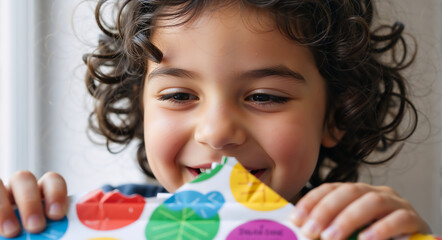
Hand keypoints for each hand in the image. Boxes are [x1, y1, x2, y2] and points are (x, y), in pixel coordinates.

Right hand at [0, 171, 66, 237]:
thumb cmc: (43, 239)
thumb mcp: (53, 236)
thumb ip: (61, 233)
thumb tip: (72, 238)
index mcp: (42, 195)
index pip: (51, 181)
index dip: (55, 193)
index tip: (57, 215)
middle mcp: (19, 193)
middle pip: (24, 179)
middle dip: (30, 202)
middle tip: (36, 227)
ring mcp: (1, 198)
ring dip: (4, 208)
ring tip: (12, 232)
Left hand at [291, 182, 429, 239]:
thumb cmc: (371, 239)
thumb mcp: (346, 232)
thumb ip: (327, 228)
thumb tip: (300, 230)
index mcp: (356, 193)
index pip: (330, 189)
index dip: (311, 202)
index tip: (296, 220)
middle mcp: (376, 192)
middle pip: (349, 191)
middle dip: (326, 210)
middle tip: (310, 231)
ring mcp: (397, 204)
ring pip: (372, 201)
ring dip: (348, 219)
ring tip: (331, 237)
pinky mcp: (414, 220)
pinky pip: (399, 219)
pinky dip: (381, 229)